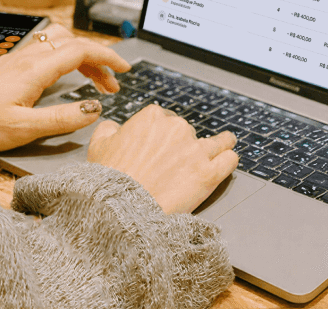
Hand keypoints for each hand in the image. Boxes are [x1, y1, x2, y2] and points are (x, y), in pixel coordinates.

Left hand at [0, 23, 130, 152]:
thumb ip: (62, 119)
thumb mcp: (24, 129)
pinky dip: (63, 61)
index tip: (125, 70)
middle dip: (98, 60)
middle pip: (72, 44)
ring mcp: (15, 60)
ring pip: (57, 45)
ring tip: (93, 83)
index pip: (80, 51)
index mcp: (34, 69)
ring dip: (80, 58)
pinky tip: (63, 80)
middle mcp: (26, 58)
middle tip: (114, 84)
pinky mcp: (7, 67)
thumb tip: (94, 109)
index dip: (107, 58)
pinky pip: (44, 52)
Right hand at [87, 103, 238, 213]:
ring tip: (227, 142)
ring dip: (222, 142)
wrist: (123, 210)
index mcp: (152, 116)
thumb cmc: (110, 179)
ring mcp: (195, 150)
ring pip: (218, 141)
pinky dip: (229, 158)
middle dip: (184, 143)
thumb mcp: (98, 145)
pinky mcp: (209, 174)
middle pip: (187, 131)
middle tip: (178, 161)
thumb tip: (117, 128)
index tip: (161, 145)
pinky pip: (229, 160)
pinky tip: (230, 158)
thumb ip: (110, 128)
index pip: (164, 119)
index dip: (161, 134)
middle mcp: (177, 128)